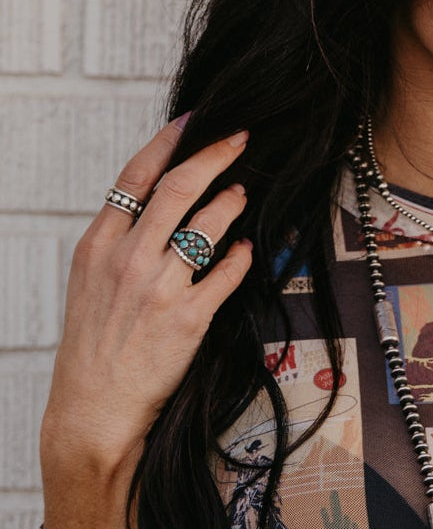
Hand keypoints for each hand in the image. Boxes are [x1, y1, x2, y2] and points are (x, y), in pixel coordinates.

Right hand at [41, 117, 252, 466]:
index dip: (168, 142)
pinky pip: (227, 273)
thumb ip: (119, 242)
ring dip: (231, 202)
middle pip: (178, 188)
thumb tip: (156, 204)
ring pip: (207, 224)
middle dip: (215, 155)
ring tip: (241, 194)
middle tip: (239, 139)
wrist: (92, 406)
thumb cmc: (94, 345)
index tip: (194, 122)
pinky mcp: (187, 319)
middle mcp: (128, 259)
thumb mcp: (90, 283)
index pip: (135, 177)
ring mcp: (159, 288)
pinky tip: (246, 249)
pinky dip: (240, 256)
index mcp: (98, 245)